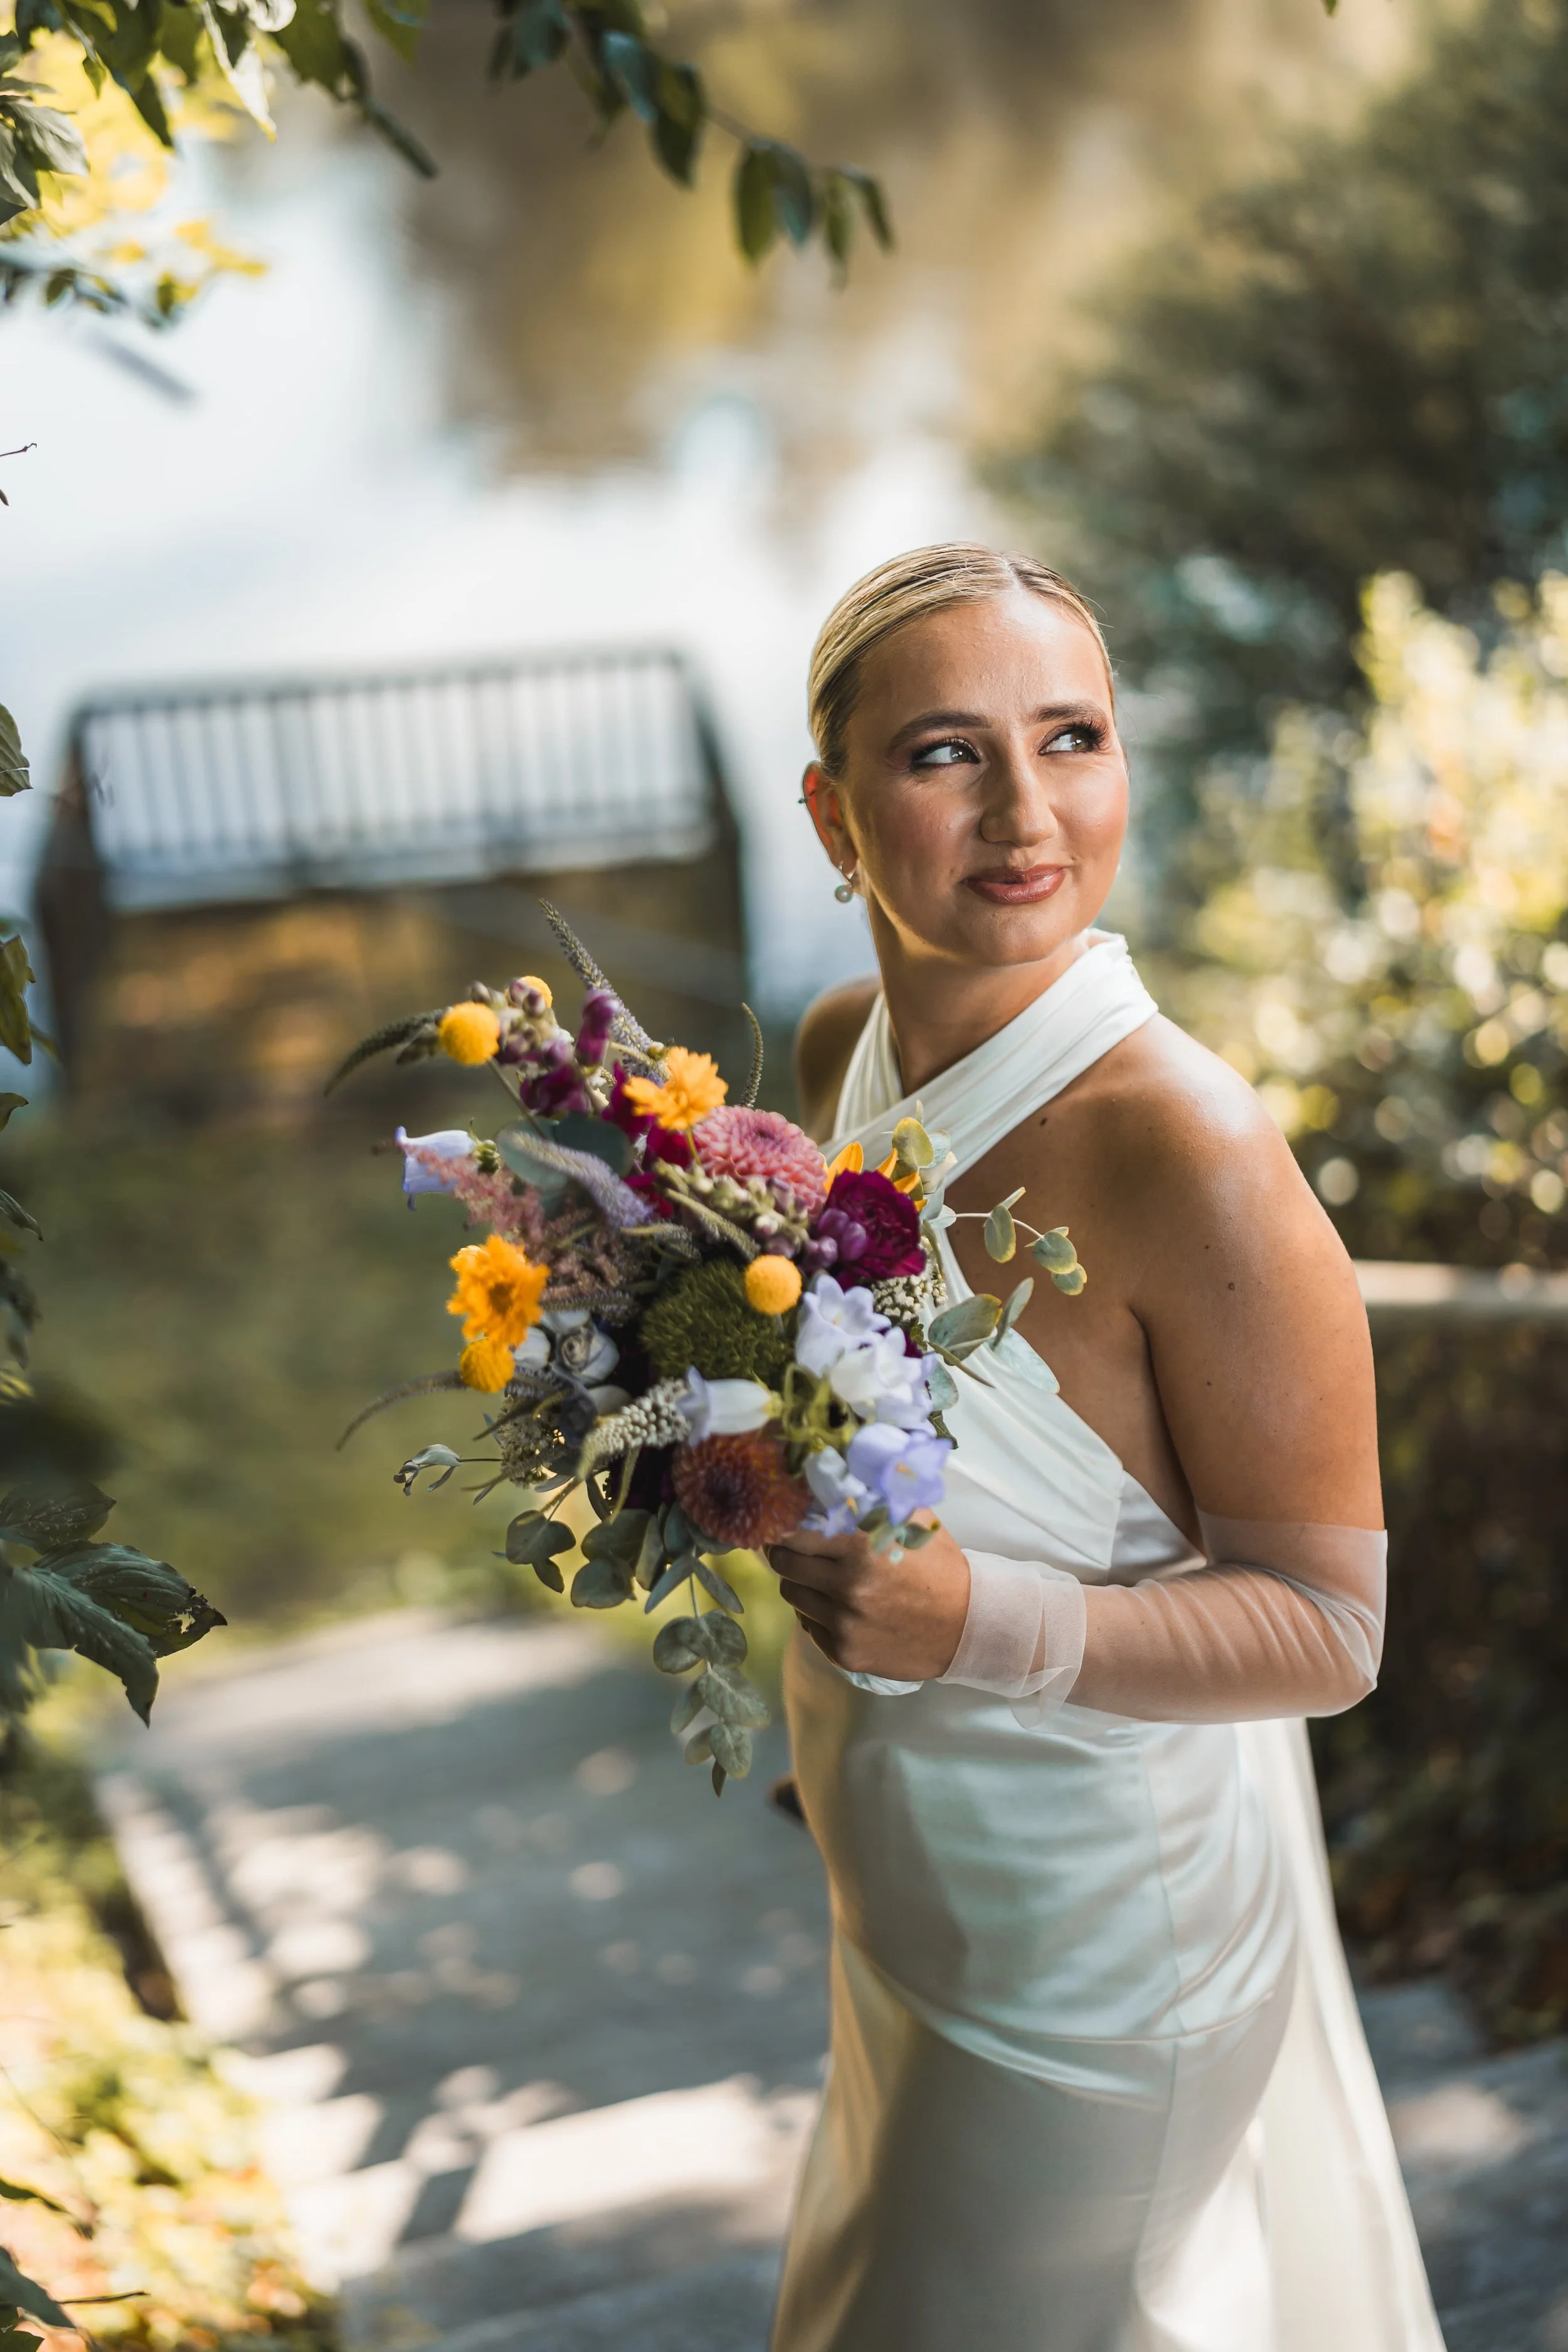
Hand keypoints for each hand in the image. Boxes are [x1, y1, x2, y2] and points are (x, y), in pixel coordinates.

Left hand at [766, 1515, 971, 1680]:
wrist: (969, 1625)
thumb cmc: (939, 1567)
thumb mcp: (913, 1521)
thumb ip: (873, 1499)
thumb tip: (833, 1479)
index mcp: (862, 1544)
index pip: (795, 1532)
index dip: (786, 1528)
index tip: (783, 1527)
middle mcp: (848, 1584)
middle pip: (786, 1564)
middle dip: (786, 1555)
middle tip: (795, 1552)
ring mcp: (844, 1622)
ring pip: (794, 1596)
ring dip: (802, 1585)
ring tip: (823, 1580)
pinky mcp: (845, 1652)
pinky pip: (810, 1627)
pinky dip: (818, 1616)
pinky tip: (842, 1609)